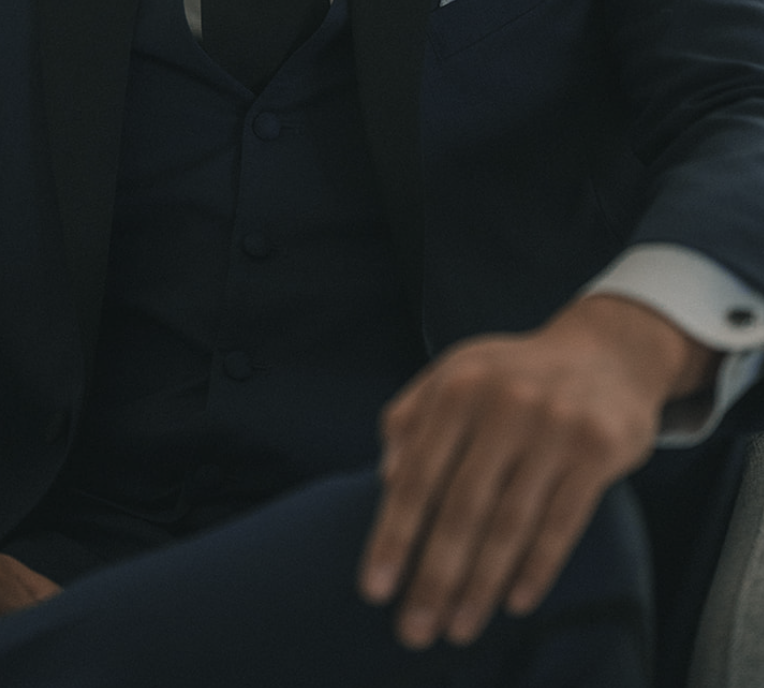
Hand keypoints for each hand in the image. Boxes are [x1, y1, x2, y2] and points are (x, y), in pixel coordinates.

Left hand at [358, 294, 718, 649]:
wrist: (607, 351)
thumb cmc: (513, 375)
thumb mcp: (456, 374)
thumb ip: (412, 418)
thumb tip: (387, 480)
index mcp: (458, 386)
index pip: (418, 474)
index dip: (394, 535)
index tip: (374, 588)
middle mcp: (503, 403)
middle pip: (461, 508)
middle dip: (435, 576)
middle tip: (416, 629)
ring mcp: (554, 426)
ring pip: (510, 523)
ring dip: (482, 585)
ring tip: (460, 628)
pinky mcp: (597, 450)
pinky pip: (561, 523)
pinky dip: (536, 568)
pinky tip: (514, 602)